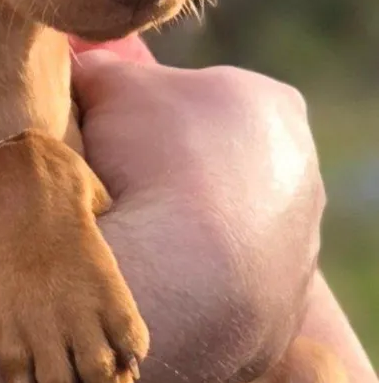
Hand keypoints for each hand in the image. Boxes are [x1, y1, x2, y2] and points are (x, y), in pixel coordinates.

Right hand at [71, 51, 324, 382]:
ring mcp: (299, 248)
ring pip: (232, 234)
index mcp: (272, 108)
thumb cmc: (147, 163)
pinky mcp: (281, 314)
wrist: (179, 278)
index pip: (206, 100)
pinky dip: (193, 290)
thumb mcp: (107, 89)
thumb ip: (100, 72)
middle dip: (176, 176)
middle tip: (121, 190)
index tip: (114, 136)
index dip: (151, 115)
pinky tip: (154, 287)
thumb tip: (79, 68)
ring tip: (134, 243)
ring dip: (188, 237)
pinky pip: (227, 294)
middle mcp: (303, 175)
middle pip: (225, 166)